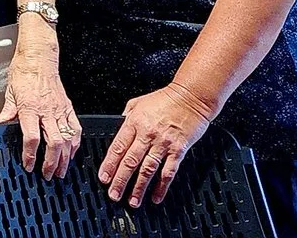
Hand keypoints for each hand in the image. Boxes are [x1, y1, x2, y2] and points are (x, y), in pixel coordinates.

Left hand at [0, 45, 80, 179]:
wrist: (39, 57)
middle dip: (52, 163)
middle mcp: (47, 111)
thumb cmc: (25, 71)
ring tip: (62, 170)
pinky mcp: (68, 107)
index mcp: (30, 108)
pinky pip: (75, 128)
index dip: (30, 155)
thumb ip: (6, 112)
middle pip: (53, 143)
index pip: (32, 138)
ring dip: (66, 158)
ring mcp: (60, 110)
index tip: (28, 164)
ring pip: (67, 139)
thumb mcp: (10, 92)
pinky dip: (75, 143)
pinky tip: (72, 151)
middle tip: (48, 174)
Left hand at [99, 82, 215, 206]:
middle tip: (114, 194)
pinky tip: (156, 196)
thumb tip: (118, 126)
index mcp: (134, 122)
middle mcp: (147, 134)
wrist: (192, 96)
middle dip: (120, 180)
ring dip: (139, 187)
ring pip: (147, 170)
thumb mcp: (139, 102)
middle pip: (130, 161)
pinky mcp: (178, 150)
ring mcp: (163, 143)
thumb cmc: (167, 98)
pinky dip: (162, 186)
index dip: (109, 164)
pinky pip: (168, 172)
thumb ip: (127, 115)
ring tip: (132, 201)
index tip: (104, 177)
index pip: (118, 147)